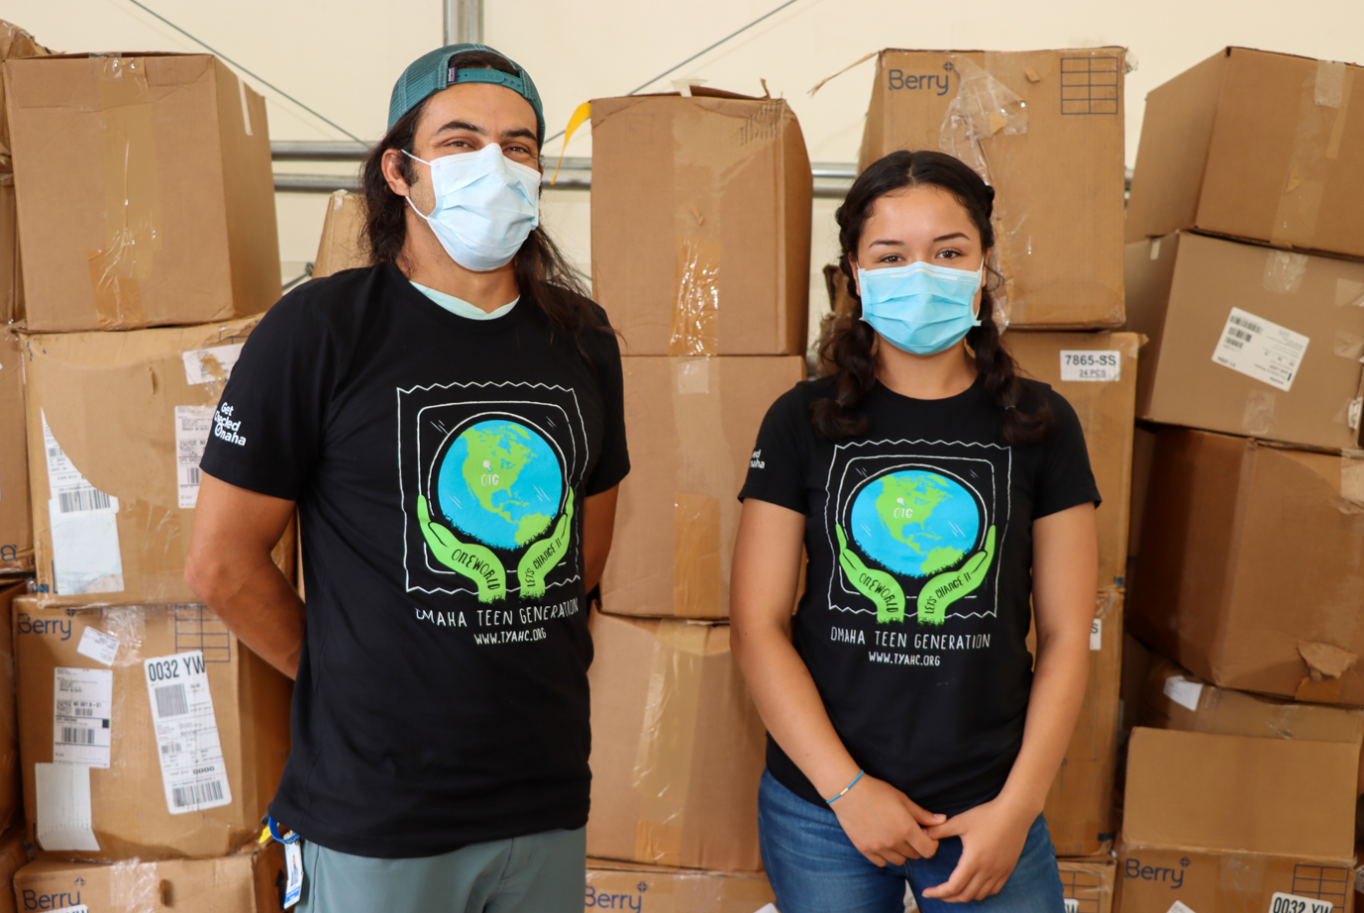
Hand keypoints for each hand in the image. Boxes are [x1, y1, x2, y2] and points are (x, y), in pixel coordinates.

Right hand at [829, 774, 943, 866]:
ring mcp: (878, 848)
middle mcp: (894, 842)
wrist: (848, 792)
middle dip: (916, 845)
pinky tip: (882, 840)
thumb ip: (923, 814)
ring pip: (899, 860)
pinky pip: (882, 862)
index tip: (926, 834)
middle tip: (909, 831)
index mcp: (907, 829)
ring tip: (895, 836)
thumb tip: (942, 820)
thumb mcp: (903, 799)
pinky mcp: (865, 850)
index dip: (931, 843)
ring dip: (901, 852)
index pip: (929, 850)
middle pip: (915, 855)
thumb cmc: (877, 792)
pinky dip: (885, 855)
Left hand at [920, 795, 1034, 902]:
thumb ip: (940, 830)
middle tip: (937, 893)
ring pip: (980, 895)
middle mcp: (987, 871)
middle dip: (948, 898)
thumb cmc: (987, 815)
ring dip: (964, 896)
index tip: (926, 892)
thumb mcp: (961, 821)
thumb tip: (922, 833)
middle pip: (965, 895)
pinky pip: (994, 890)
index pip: (953, 887)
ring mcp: (999, 872)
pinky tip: (974, 885)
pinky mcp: (1007, 870)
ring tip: (953, 890)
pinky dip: (981, 892)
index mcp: (973, 861)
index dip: (938, 893)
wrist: (1015, 813)